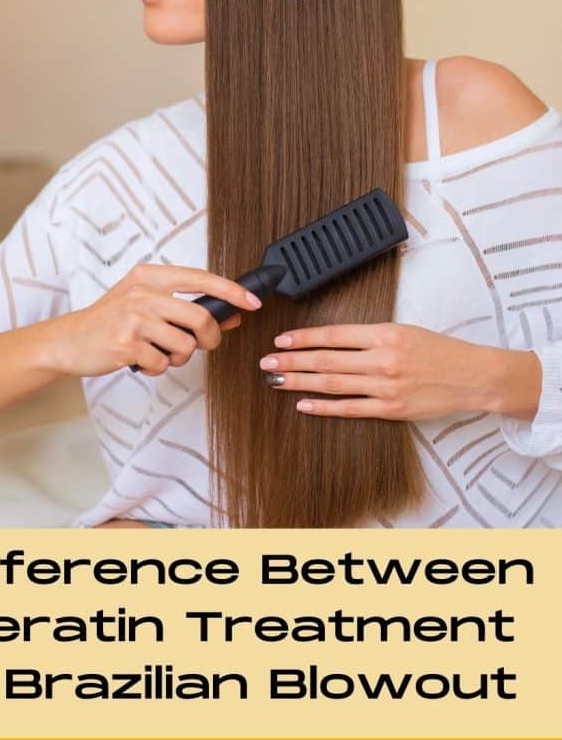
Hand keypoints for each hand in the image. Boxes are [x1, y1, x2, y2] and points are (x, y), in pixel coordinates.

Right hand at [45, 262, 257, 377]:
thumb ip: (185, 308)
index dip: (232, 290)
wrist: (69, 340)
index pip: (201, 278)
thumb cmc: (110, 321)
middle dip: (209, 337)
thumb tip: (231, 315)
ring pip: (185, 345)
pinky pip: (162, 363)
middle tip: (202, 344)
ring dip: (178, 357)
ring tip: (158, 352)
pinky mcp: (126, 344)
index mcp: (150, 277)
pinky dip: (157, 368)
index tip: (253, 302)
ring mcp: (134, 318)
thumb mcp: (145, 304)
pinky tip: (141, 360)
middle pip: (200, 317)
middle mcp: (143, 293)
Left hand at [258, 322, 504, 420]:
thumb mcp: (405, 330)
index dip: (304, 337)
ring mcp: (386, 386)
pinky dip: (324, 407)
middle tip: (266, 362)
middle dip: (292, 360)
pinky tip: (303, 403)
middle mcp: (383, 359)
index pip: (334, 334)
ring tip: (277, 379)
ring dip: (300, 382)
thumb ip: (370, 336)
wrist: (472, 376)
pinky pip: (350, 408)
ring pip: (333, 384)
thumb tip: (332, 339)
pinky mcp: (391, 409)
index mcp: (385, 334)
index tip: (281, 339)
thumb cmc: (439, 350)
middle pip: (326, 360)